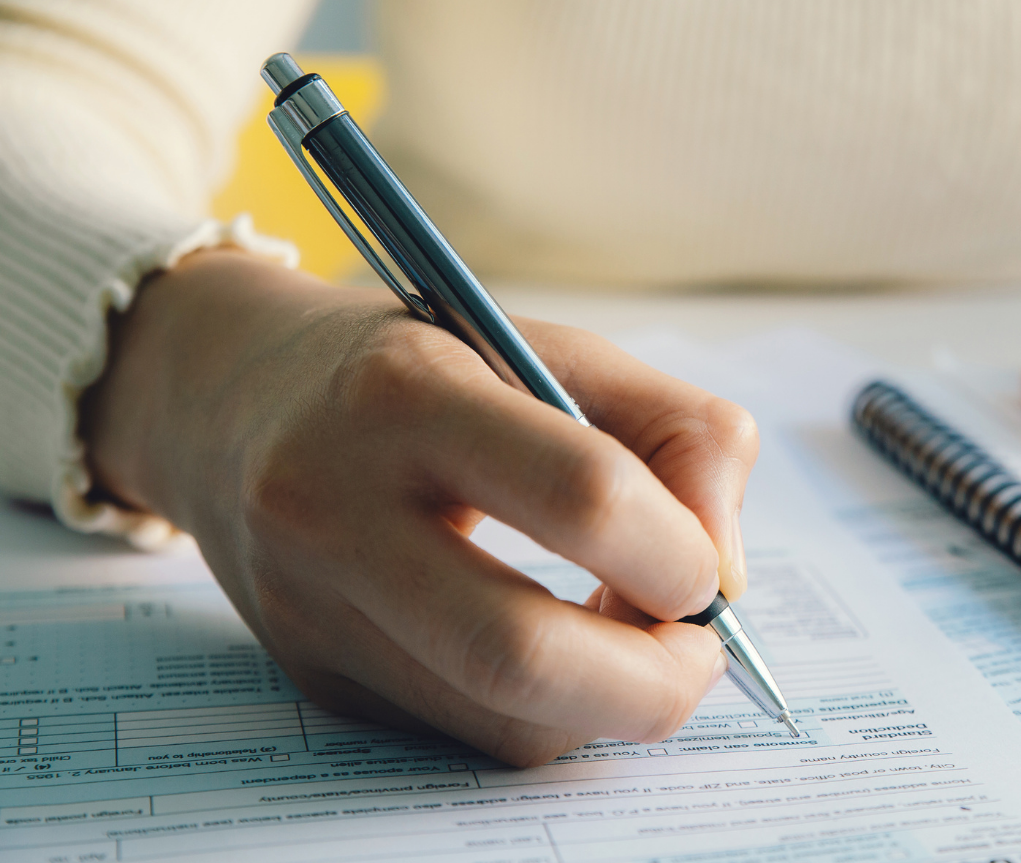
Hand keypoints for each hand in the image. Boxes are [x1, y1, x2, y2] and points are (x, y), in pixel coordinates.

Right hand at [81, 251, 758, 764]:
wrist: (232, 397)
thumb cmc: (423, 366)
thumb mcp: (550, 347)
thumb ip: (677, 431)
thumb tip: (727, 573)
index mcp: (405, 393)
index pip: (583, 495)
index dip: (680, 551)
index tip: (705, 566)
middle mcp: (335, 506)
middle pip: (522, 655)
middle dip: (654, 681)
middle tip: (696, 649)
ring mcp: (313, 607)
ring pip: (501, 722)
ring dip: (609, 704)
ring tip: (631, 637)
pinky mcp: (316, 676)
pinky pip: (470, 734)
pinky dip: (550, 711)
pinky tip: (561, 647)